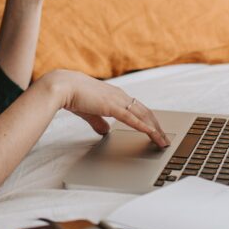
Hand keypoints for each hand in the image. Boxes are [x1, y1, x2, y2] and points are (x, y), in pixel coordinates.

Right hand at [40, 70, 169, 147]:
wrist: (63, 86)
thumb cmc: (74, 96)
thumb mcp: (90, 111)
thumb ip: (99, 121)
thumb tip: (105, 131)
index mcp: (116, 95)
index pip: (138, 109)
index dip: (149, 121)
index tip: (156, 131)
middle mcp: (121, 96)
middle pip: (146, 112)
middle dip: (157, 127)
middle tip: (165, 140)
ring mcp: (118, 100)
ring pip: (143, 116)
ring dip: (155, 129)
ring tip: (162, 141)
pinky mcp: (112, 106)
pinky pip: (132, 118)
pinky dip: (144, 127)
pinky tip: (151, 134)